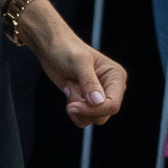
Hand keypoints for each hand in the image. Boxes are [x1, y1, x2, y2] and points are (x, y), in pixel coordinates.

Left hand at [24, 7, 125, 126]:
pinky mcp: (88, 102)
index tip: (72, 105)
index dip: (94, 110)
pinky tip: (69, 93)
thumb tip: (98, 101)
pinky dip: (73, 110)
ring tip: (69, 88)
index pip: (113, 105)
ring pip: (93, 119)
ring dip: (76, 107)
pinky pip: (83, 119)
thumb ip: (89, 81)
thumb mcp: (78, 62)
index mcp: (116, 76)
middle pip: (103, 115)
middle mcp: (112, 88)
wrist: (51, 48)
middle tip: (69, 90)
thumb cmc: (66, 49)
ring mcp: (100, 97)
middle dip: (83, 108)